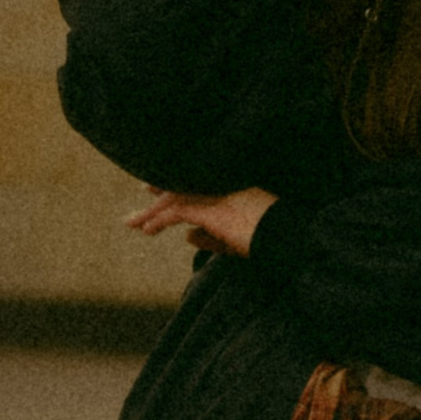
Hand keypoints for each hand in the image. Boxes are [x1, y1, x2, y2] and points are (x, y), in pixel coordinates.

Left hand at [125, 186, 275, 258]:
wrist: (286, 239)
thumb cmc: (268, 238)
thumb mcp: (235, 239)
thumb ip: (211, 237)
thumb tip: (187, 236)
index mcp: (230, 186)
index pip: (195, 180)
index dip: (174, 183)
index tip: (155, 187)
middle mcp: (221, 184)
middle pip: (181, 184)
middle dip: (159, 192)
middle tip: (140, 197)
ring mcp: (215, 194)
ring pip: (175, 198)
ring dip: (152, 212)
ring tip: (134, 224)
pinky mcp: (211, 209)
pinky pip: (176, 212)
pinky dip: (159, 220)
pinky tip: (147, 229)